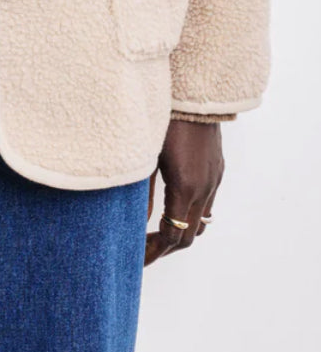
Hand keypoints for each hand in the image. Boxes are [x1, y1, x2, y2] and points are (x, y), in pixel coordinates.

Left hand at [144, 119, 223, 264]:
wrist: (196, 94)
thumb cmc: (165, 119)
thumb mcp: (147, 155)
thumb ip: (143, 193)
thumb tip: (134, 224)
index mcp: (186, 187)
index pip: (173, 235)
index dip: (154, 251)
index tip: (137, 258)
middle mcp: (205, 188)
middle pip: (189, 235)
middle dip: (166, 247)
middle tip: (143, 251)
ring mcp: (214, 179)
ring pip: (202, 221)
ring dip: (181, 231)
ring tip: (157, 232)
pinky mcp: (218, 169)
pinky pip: (208, 203)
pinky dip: (192, 214)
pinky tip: (175, 207)